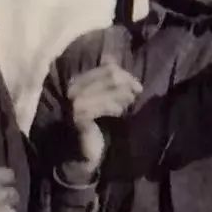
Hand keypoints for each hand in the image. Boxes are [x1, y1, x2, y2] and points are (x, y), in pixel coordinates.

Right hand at [63, 61, 143, 181]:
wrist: (81, 153)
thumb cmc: (94, 125)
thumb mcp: (101, 99)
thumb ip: (106, 81)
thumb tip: (112, 59)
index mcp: (77, 80)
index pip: (107, 68)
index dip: (125, 74)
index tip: (137, 85)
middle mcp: (73, 88)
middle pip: (110, 76)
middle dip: (127, 83)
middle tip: (137, 93)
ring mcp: (75, 102)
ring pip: (110, 90)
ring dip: (123, 97)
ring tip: (128, 104)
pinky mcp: (80, 116)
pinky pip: (105, 106)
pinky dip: (116, 108)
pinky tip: (120, 113)